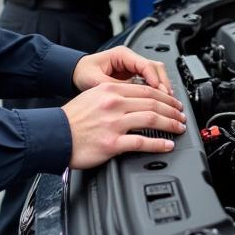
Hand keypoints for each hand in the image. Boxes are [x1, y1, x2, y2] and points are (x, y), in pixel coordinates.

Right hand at [62, 81, 186, 168]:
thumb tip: (132, 100)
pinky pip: (141, 142)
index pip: (145, 89)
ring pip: (151, 119)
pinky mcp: (112, 143)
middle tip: (181, 115)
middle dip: (171, 109)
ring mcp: (114, 123)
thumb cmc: (70, 119)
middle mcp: (114, 103)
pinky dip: (158, 144)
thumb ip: (112, 96)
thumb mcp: (92, 97)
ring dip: (170, 124)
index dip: (164, 96)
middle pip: (152, 102)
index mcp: (110, 90)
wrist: (53, 135)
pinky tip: (167, 145)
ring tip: (179, 128)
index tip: (172, 102)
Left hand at [73, 45, 175, 96]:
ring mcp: (133, 68)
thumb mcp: (95, 80)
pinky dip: (156, 91)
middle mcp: (130, 59)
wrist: (76, 74)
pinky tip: (159, 102)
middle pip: (155, 68)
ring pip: (156, 74)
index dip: (154, 79)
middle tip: (168, 99)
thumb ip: (113, 87)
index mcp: (122, 55)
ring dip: (162, 87)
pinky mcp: (133, 77)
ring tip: (167, 101)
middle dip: (163, 83)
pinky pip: (149, 82)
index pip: (145, 64)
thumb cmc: (83, 73)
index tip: (159, 91)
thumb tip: (131, 96)